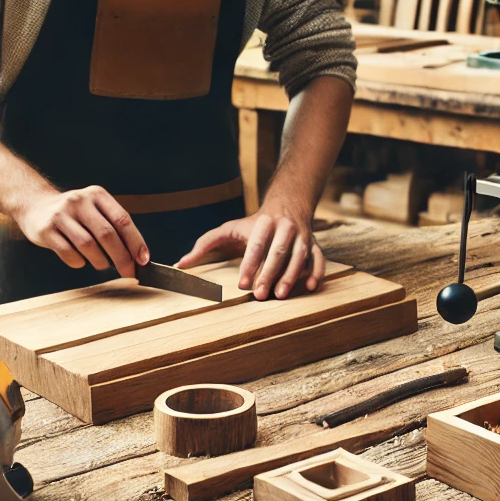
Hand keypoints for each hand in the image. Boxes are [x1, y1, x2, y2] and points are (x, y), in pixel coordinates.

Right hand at [12, 186, 147, 276]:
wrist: (35, 206)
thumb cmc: (74, 214)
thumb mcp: (94, 210)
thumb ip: (113, 227)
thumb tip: (137, 257)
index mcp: (97, 195)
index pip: (122, 219)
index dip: (135, 241)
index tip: (143, 260)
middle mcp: (79, 201)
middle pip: (107, 234)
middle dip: (121, 258)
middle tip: (128, 272)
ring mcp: (61, 214)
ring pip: (88, 245)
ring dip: (100, 261)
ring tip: (102, 264)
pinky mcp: (46, 230)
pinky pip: (68, 253)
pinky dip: (79, 262)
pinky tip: (81, 261)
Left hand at [177, 202, 324, 299]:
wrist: (287, 205)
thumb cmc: (253, 224)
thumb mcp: (228, 229)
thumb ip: (205, 245)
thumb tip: (180, 265)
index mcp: (264, 223)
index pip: (256, 245)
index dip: (249, 265)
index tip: (242, 284)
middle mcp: (286, 228)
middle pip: (278, 252)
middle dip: (269, 273)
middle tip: (260, 295)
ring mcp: (303, 236)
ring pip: (299, 256)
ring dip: (292, 276)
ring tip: (281, 295)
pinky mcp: (314, 245)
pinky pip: (319, 259)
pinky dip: (317, 273)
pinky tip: (309, 287)